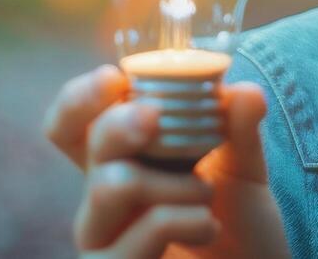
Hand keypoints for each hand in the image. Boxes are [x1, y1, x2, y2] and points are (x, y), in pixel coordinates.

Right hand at [43, 65, 291, 258]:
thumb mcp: (244, 170)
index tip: (115, 78)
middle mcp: (104, 197)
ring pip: (108, 185)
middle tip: (154, 118)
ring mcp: (105, 238)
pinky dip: (180, 220)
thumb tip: (245, 92)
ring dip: (168, 181)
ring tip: (206, 194)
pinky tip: (207, 226)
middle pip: (86, 146)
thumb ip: (240, 130)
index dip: (79, 99)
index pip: (72, 126)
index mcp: (123, 160)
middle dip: (118, 122)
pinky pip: (138, 232)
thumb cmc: (238, 224)